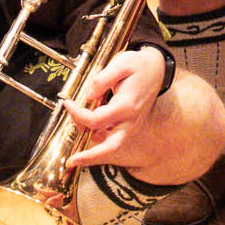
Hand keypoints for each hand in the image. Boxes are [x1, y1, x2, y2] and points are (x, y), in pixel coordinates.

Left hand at [65, 48, 167, 168]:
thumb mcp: (121, 63)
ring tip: (75, 137)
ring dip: (91, 148)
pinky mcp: (129, 126)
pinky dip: (98, 141)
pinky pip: (112, 139)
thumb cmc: (138, 66)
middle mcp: (131, 121)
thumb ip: (102, 80)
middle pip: (110, 147)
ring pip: (110, 146)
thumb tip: (88, 96)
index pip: (96, 120)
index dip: (77, 114)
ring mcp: (131, 126)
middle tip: (71, 161)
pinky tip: (85, 131)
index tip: (67, 103)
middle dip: (90, 157)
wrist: (156, 69)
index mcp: (127, 106)